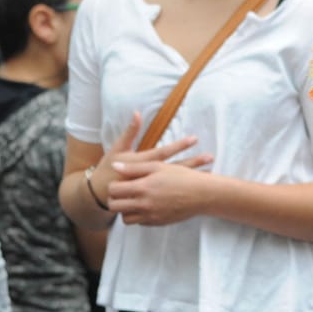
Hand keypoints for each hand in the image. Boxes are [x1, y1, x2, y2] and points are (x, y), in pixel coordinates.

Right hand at [89, 112, 212, 222]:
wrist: (102, 195)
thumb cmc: (109, 168)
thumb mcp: (118, 149)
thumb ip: (130, 132)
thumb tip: (137, 113)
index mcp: (140, 163)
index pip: (163, 153)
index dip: (179, 146)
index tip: (194, 139)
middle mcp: (148, 177)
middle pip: (174, 169)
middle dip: (193, 163)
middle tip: (210, 157)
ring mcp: (151, 189)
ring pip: (175, 183)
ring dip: (192, 176)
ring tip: (210, 172)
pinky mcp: (152, 198)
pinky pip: (171, 194)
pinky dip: (184, 191)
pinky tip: (197, 190)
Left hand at [108, 158, 214, 225]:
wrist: (201, 194)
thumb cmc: (181, 176)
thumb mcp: (157, 166)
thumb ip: (134, 168)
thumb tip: (114, 166)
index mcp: (142, 187)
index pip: (114, 190)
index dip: (113, 185)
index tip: (119, 181)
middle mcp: (144, 204)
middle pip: (115, 207)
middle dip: (114, 199)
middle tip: (121, 193)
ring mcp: (150, 216)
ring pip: (125, 219)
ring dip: (125, 210)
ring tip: (132, 200)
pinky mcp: (157, 223)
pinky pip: (139, 222)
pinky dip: (138, 215)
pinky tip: (146, 205)